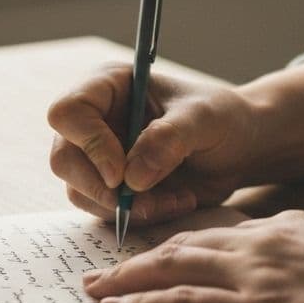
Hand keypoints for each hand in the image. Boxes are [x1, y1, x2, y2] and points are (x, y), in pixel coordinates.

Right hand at [47, 64, 259, 224]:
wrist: (240, 148)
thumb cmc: (222, 118)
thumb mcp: (204, 119)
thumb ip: (169, 139)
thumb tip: (131, 177)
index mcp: (108, 86)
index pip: (68, 112)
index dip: (89, 145)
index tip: (121, 174)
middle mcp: (95, 120)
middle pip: (63, 158)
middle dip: (102, 188)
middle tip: (145, 201)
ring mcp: (98, 156)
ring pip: (80, 191)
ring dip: (125, 207)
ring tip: (176, 200)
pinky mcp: (111, 187)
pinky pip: (103, 211)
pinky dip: (138, 216)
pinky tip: (176, 203)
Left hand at [83, 209, 303, 302]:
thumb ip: (303, 252)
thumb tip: (282, 268)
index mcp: (282, 225)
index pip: (215, 232)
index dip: (176, 242)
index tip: (150, 252)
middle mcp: (258, 240)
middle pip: (181, 242)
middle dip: (136, 256)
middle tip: (101, 270)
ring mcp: (253, 273)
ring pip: (170, 266)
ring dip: (125, 279)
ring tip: (94, 292)